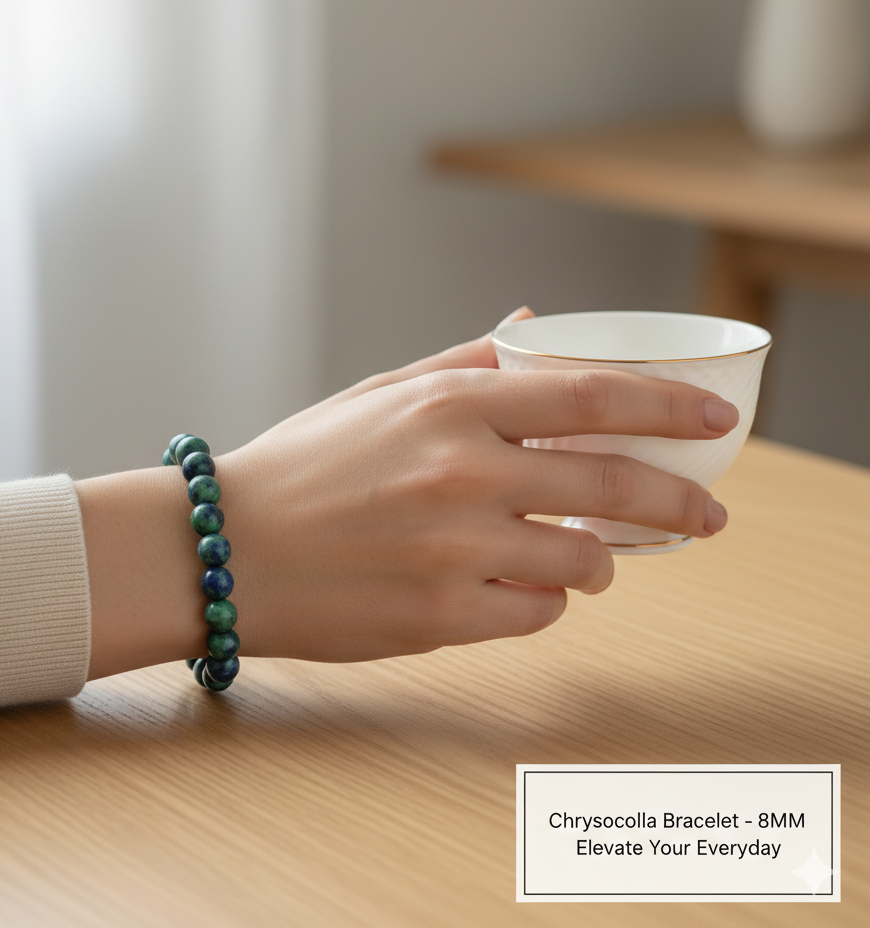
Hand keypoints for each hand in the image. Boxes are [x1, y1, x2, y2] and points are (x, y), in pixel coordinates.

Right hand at [218, 309, 737, 662]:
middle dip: (679, 503)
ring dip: (601, 561)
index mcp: (449, 408)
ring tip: (585, 557)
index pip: (593, 396)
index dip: (669, 407)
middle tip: (708, 515)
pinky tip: (512, 585)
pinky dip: (542, 599)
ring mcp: (457, 552)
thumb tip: (534, 324)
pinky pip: (537, 612)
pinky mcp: (444, 619)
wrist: (225, 550)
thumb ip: (465, 362)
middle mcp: (463, 475)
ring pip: (585, 563)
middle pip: (614, 487)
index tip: (717, 421)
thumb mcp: (379, 395)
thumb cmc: (302, 467)